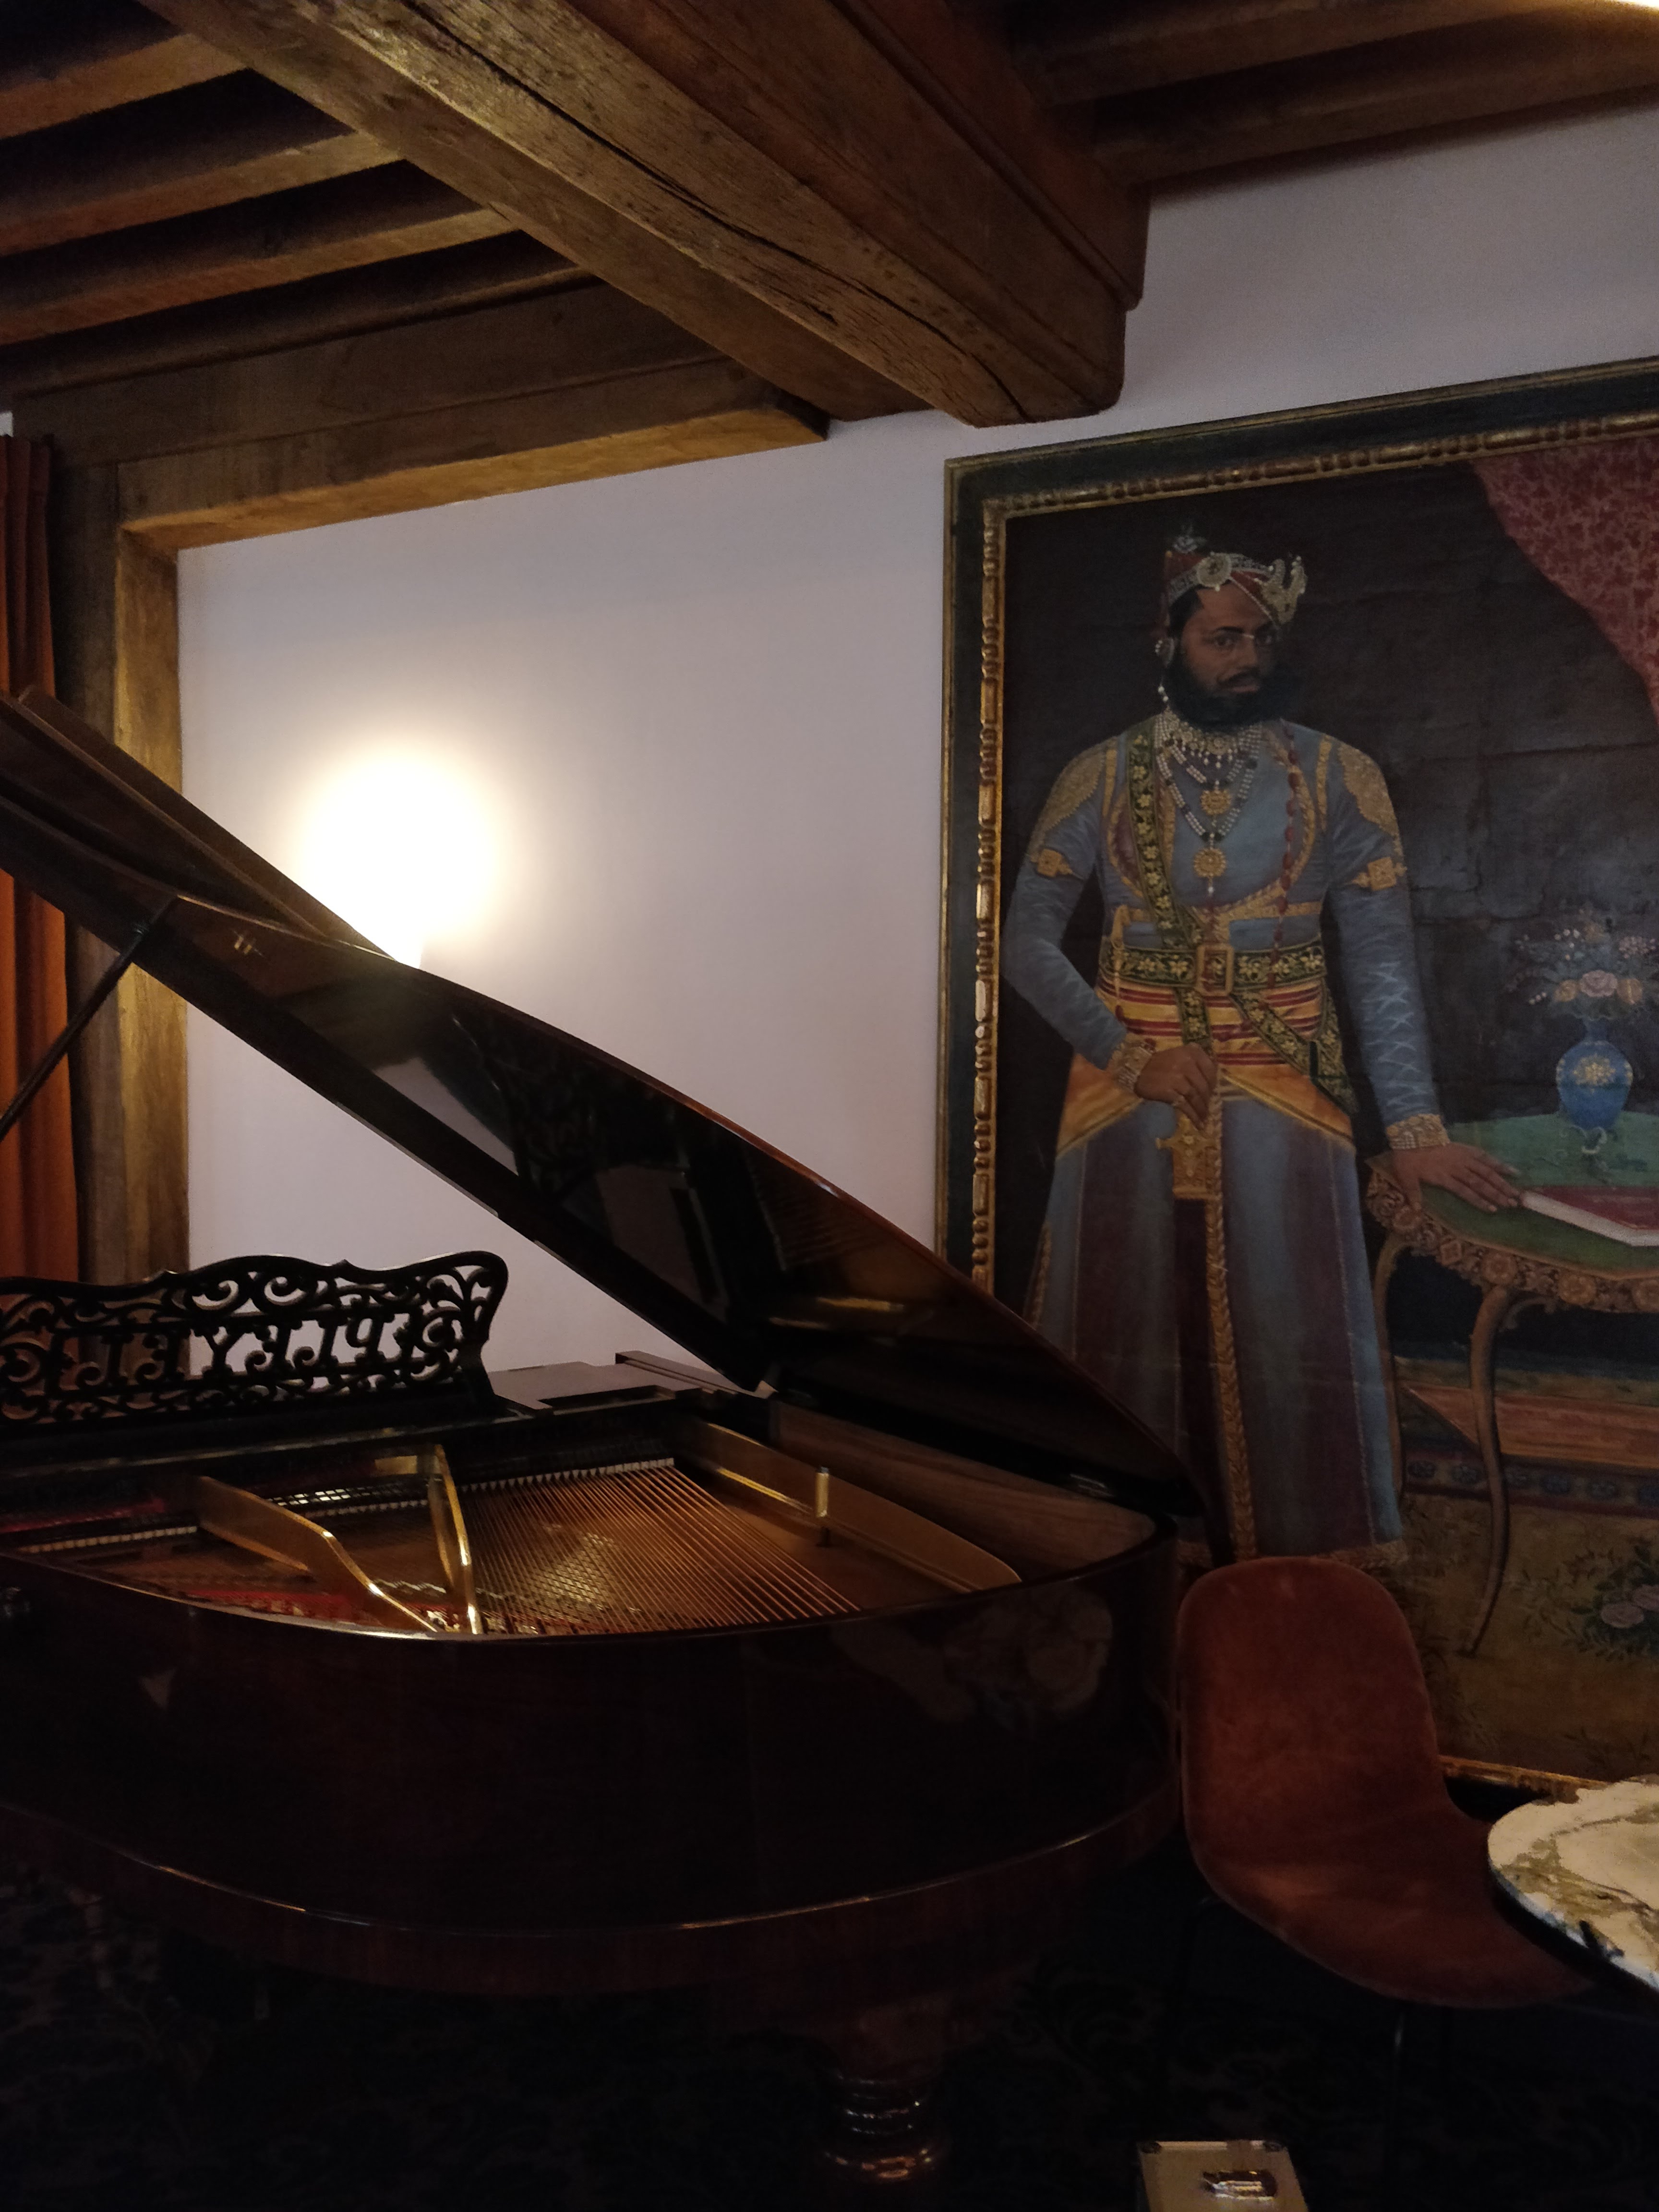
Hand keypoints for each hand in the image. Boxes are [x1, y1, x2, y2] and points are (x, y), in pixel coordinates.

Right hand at [1135, 1044, 1216, 1125]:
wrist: (1137, 1070)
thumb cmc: (1160, 1063)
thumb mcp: (1179, 1054)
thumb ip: (1196, 1061)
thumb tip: (1213, 1076)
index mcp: (1191, 1052)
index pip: (1210, 1070)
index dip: (1213, 1083)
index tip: (1212, 1091)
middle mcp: (1186, 1063)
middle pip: (1204, 1085)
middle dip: (1207, 1099)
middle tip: (1208, 1107)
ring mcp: (1178, 1077)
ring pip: (1196, 1096)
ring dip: (1202, 1109)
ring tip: (1204, 1117)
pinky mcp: (1169, 1091)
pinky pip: (1185, 1105)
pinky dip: (1193, 1115)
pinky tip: (1198, 1123)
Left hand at [1389, 1141, 1519, 1214]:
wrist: (1411, 1135)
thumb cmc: (1408, 1158)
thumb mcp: (1405, 1177)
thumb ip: (1413, 1193)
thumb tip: (1416, 1211)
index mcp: (1444, 1176)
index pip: (1465, 1191)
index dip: (1479, 1201)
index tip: (1493, 1209)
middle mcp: (1458, 1168)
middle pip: (1480, 1182)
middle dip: (1497, 1193)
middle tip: (1513, 1203)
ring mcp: (1464, 1157)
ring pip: (1486, 1170)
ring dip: (1502, 1181)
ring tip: (1516, 1191)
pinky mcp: (1466, 1149)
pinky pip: (1484, 1155)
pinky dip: (1497, 1162)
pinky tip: (1510, 1169)